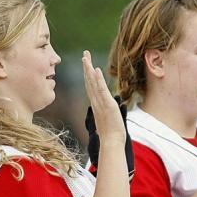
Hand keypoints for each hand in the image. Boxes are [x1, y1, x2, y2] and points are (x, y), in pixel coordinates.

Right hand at [82, 50, 133, 179]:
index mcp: (96, 105)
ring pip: (92, 83)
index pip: (91, 86)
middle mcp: (96, 102)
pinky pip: (101, 90)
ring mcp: (100, 103)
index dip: (88, 74)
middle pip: (89, 81)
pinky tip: (96, 70)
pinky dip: (98, 80)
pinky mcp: (107, 105)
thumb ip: (106, 112)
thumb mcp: (108, 120)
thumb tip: (108, 110)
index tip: (87, 63)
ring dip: (89, 69)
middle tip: (84, 53)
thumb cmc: (111, 135)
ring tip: (86, 57)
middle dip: (86, 67)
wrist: (111, 143)